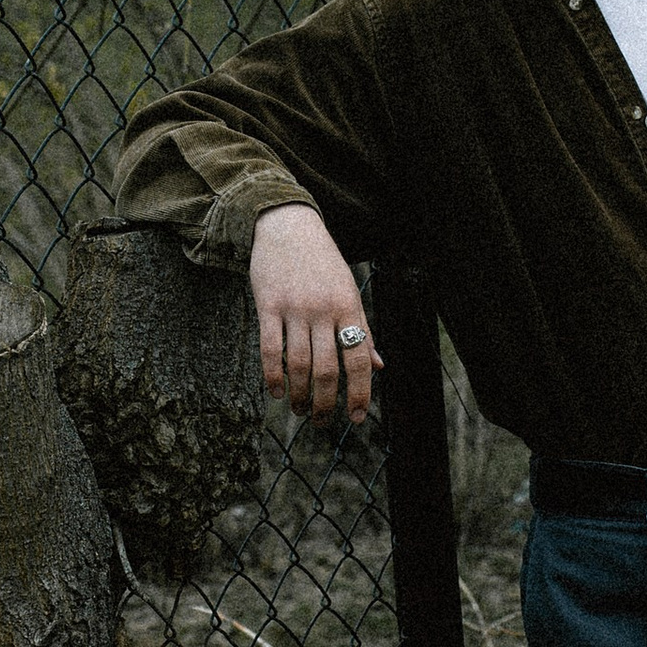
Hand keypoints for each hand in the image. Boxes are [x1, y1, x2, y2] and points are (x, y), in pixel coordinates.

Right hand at [249, 204, 379, 422]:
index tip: (355, 417)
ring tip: (298, 409)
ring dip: (298, 395)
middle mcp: (324, 310)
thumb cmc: (322, 263)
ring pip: (298, 364)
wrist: (288, 226)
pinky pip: (269, 349)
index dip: (359, 393)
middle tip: (321, 421)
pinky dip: (273, 375)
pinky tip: (276, 391)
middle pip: (327, 369)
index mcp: (349, 308)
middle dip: (325, 403)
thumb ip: (362, 330)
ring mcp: (295, 308)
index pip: (358, 359)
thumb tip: (379, 366)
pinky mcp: (268, 305)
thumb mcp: (348, 292)